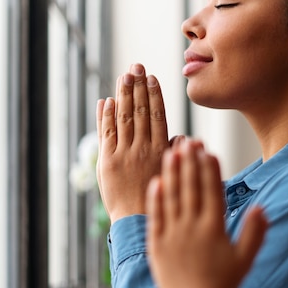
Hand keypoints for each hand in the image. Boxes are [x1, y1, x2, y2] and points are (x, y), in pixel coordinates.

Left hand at [96, 63, 169, 222]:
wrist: (136, 221)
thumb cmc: (159, 198)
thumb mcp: (172, 173)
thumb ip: (173, 152)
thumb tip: (182, 136)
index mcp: (160, 150)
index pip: (157, 115)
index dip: (154, 94)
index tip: (152, 78)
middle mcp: (142, 148)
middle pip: (139, 111)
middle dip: (137, 86)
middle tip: (136, 67)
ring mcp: (123, 154)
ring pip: (123, 118)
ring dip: (122, 94)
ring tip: (123, 76)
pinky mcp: (107, 162)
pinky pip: (106, 133)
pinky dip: (105, 116)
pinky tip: (106, 101)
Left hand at [146, 140, 267, 287]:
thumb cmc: (223, 285)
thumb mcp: (245, 259)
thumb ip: (255, 232)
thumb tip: (262, 208)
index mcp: (214, 228)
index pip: (211, 191)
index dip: (209, 169)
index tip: (208, 150)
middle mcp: (192, 227)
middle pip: (191, 188)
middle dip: (189, 162)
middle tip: (188, 140)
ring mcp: (172, 234)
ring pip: (171, 197)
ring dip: (171, 173)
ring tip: (171, 151)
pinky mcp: (157, 244)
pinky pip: (155, 217)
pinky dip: (155, 198)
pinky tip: (155, 181)